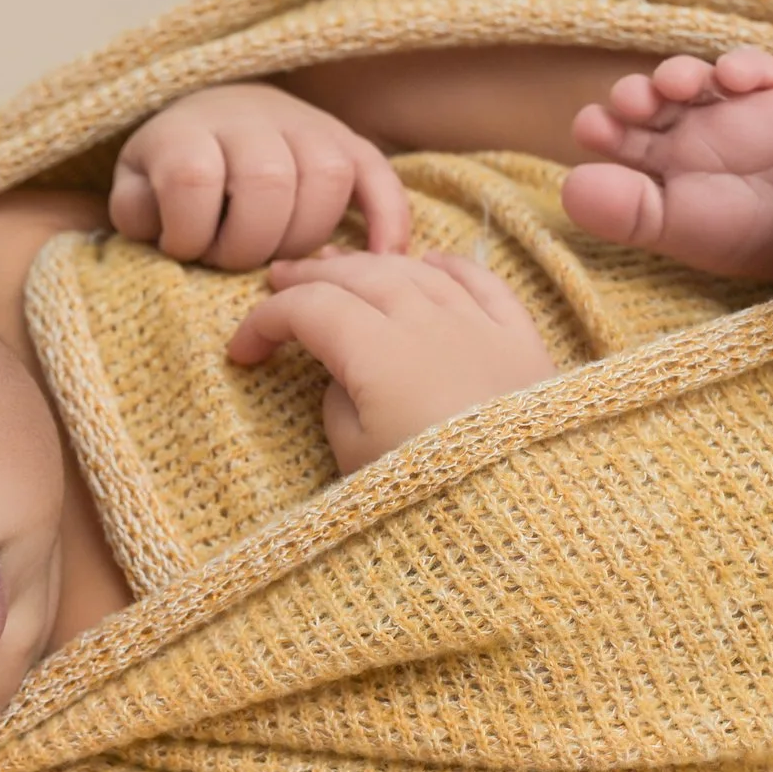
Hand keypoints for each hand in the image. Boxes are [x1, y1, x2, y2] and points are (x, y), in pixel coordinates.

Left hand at [111, 83, 410, 269]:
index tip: (183, 249)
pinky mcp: (346, 142)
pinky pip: (378, 173)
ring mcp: (305, 125)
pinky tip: (384, 257)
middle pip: (267, 179)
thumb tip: (161, 228)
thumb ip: (136, 211)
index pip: (193, 177)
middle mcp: (250, 117)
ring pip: (327, 174)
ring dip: (307, 236)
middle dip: (251, 244)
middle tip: (234, 262)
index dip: (188, 231)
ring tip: (285, 264)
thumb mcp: (136, 189)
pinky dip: (387, 216)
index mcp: (188, 129)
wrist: (213, 117)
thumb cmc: (170, 175)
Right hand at [227, 249, 554, 473]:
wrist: (531, 509)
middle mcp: (425, 321)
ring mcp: (477, 324)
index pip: (307, 310)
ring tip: (344, 267)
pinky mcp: (520, 340)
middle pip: (359, 275)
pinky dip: (449, 265)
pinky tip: (432, 262)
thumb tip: (342, 378)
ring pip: (416, 271)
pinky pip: (481, 282)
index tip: (242, 352)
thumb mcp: (357, 460)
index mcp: (375, 349)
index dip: (265, 322)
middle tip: (280, 279)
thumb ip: (337, 405)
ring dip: (372, 263)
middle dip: (312, 275)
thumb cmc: (435, 493)